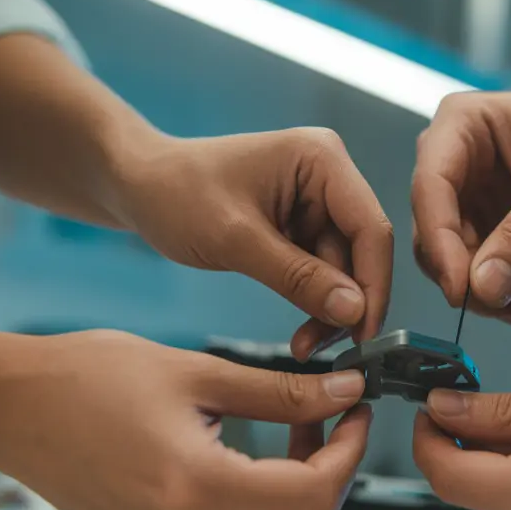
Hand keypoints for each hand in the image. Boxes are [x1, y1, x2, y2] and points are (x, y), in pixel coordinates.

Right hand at [0, 330, 371, 509]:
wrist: (5, 406)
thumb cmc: (85, 377)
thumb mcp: (197, 372)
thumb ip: (281, 391)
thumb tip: (344, 392)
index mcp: (194, 488)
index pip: (312, 495)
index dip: (349, 452)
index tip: (355, 411)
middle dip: (335, 481)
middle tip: (335, 424)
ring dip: (301, 496)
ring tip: (296, 432)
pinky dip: (261, 504)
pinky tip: (257, 454)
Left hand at [110, 128, 393, 359]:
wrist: (136, 186)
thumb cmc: (176, 194)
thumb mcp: (236, 239)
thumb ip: (298, 276)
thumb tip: (355, 311)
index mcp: (322, 159)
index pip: (370, 228)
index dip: (374, 284)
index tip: (365, 334)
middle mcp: (328, 176)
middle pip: (362, 251)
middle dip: (347, 303)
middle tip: (329, 350)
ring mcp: (316, 201)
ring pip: (344, 268)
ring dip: (328, 310)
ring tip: (303, 346)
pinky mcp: (302, 224)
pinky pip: (322, 271)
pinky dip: (313, 303)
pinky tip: (302, 332)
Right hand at [411, 91, 510, 329]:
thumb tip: (484, 288)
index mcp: (459, 127)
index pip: (430, 190)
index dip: (439, 244)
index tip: (461, 291)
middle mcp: (454, 168)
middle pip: (437, 239)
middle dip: (475, 283)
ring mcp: (469, 207)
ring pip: (461, 269)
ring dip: (500, 302)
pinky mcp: (489, 238)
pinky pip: (489, 280)